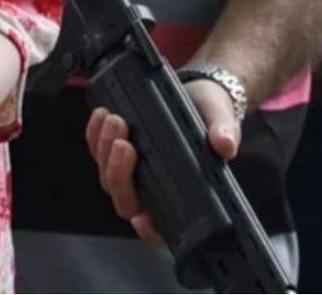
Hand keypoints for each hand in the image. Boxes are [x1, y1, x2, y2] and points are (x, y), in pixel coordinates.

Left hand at [85, 79, 240, 244]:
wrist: (196, 90)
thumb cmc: (212, 116)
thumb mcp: (223, 121)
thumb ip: (226, 133)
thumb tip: (224, 144)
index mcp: (183, 194)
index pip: (163, 229)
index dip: (150, 231)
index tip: (142, 219)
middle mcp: (153, 189)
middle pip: (126, 200)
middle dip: (119, 173)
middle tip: (125, 142)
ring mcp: (132, 171)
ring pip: (107, 175)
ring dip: (104, 150)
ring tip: (115, 120)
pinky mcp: (117, 149)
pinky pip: (99, 150)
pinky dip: (95, 135)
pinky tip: (101, 115)